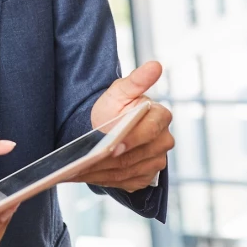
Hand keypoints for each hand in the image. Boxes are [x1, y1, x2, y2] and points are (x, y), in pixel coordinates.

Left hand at [76, 61, 173, 192]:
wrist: (106, 125)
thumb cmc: (114, 106)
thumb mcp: (120, 91)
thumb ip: (137, 80)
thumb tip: (155, 65)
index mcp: (161, 117)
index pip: (149, 131)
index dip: (130, 140)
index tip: (111, 145)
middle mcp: (164, 141)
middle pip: (139, 155)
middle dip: (113, 159)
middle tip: (89, 162)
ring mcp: (157, 160)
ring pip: (131, 170)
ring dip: (107, 171)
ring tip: (82, 170)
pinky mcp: (146, 176)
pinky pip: (128, 181)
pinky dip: (109, 180)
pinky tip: (90, 175)